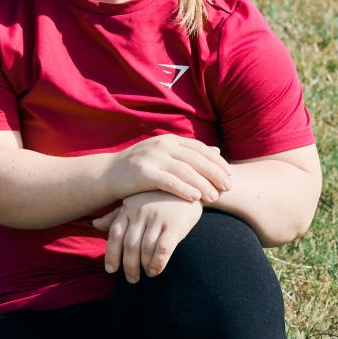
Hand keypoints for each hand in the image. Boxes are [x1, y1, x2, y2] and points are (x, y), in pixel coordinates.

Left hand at [94, 191, 202, 282]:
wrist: (189, 186)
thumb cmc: (159, 197)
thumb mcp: (135, 202)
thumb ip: (116, 215)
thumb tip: (95, 225)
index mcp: (129, 207)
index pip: (115, 233)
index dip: (111, 253)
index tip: (111, 270)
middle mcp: (141, 212)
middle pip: (130, 244)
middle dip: (128, 265)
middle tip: (131, 279)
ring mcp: (158, 217)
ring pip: (145, 248)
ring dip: (144, 266)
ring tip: (146, 274)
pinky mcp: (175, 225)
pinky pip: (163, 248)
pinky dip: (157, 263)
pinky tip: (156, 270)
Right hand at [106, 134, 232, 202]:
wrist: (107, 175)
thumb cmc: (140, 169)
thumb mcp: (165, 156)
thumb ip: (190, 154)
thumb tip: (217, 150)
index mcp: (170, 140)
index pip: (200, 148)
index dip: (217, 162)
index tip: (230, 174)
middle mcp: (163, 145)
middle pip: (196, 159)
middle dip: (214, 173)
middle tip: (228, 186)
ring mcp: (152, 157)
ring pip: (185, 170)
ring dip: (203, 184)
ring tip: (215, 196)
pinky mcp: (143, 172)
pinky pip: (169, 181)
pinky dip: (184, 189)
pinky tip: (195, 198)